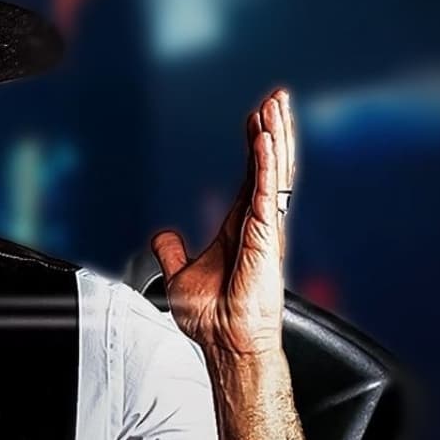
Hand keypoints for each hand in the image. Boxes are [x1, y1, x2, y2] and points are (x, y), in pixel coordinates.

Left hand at [151, 88, 295, 356]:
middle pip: (268, 166)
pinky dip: (265, 164)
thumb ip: (172, 252)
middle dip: (273, 130)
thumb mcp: (181, 275)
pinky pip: (265, 192)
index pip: (250, 175)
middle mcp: (257, 222)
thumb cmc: (214, 317)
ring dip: (275, 137)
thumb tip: (162, 236)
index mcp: (241, 226)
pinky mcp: (265, 238)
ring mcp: (264, 229)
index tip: (255, 117)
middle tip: (276, 97)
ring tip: (276, 105)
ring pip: (273, 172)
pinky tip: (265, 139)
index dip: (253, 145)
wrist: (225, 342)